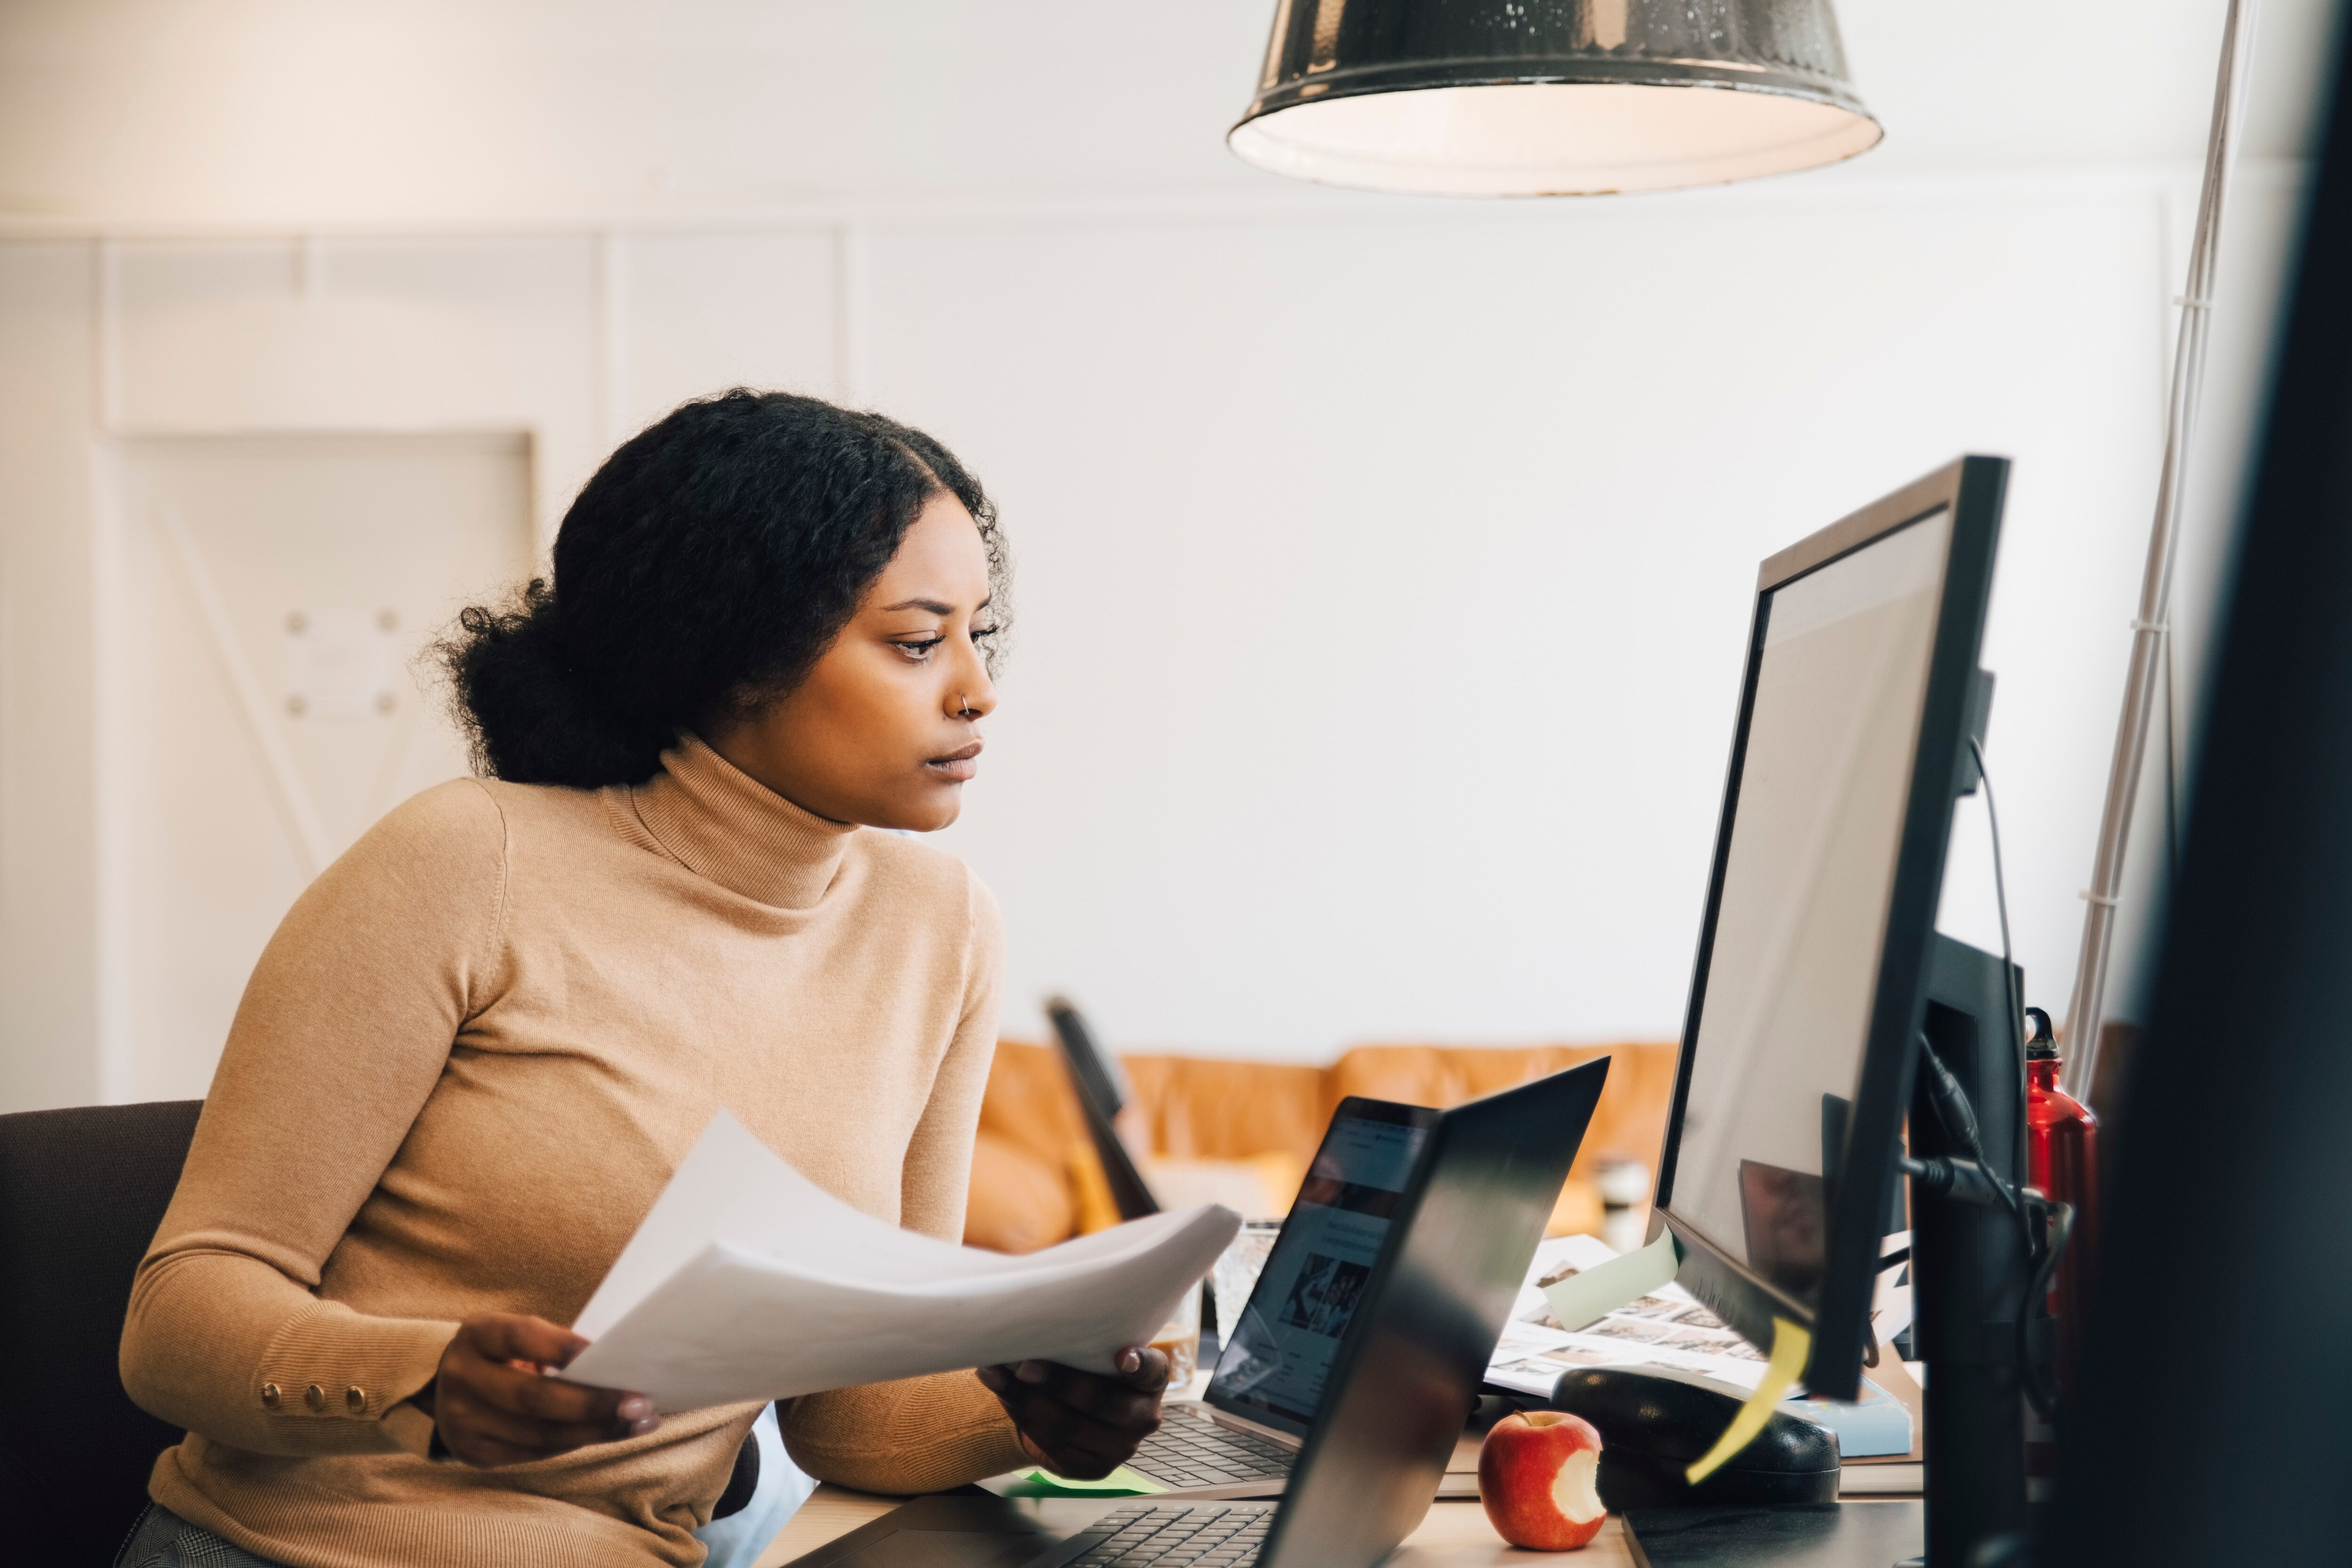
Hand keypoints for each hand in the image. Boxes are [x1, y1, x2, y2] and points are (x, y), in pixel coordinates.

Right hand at [421, 1312, 658, 1467]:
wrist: (449, 1389)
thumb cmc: (505, 1354)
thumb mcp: (517, 1338)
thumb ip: (554, 1346)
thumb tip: (618, 1366)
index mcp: (476, 1334)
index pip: (522, 1337)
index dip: (564, 1346)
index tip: (607, 1353)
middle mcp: (461, 1376)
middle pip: (533, 1397)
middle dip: (592, 1403)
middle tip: (640, 1403)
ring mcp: (462, 1420)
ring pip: (539, 1434)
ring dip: (595, 1431)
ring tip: (639, 1423)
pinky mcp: (474, 1452)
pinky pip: (534, 1453)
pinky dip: (575, 1444)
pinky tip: (607, 1434)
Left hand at [976, 1346, 1169, 1480]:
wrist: (1078, 1411)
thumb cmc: (1087, 1364)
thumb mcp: (1096, 1348)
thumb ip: (1084, 1339)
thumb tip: (1036, 1321)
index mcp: (1153, 1379)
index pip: (1152, 1370)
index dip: (1138, 1364)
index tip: (1121, 1356)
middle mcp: (1145, 1416)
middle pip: (1101, 1400)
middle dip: (1057, 1382)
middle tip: (1023, 1364)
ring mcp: (1122, 1448)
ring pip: (1069, 1426)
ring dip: (1026, 1399)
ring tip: (995, 1373)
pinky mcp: (1094, 1469)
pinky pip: (1052, 1444)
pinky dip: (1021, 1417)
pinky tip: (1002, 1394)